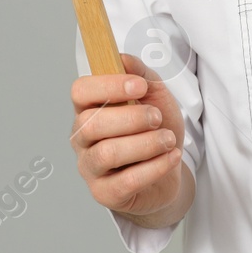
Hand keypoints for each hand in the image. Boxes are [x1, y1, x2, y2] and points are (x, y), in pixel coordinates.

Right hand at [70, 53, 187, 222]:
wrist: (168, 169)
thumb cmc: (155, 130)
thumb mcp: (155, 96)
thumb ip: (140, 74)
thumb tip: (122, 59)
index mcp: (89, 109)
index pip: (80, 91)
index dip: (108, 86)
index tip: (139, 86)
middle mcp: (82, 138)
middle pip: (92, 123)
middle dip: (132, 118)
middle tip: (157, 118)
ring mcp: (90, 167)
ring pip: (107, 153)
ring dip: (145, 144)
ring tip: (168, 140)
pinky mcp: (105, 193)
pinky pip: (126, 181)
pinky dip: (155, 167)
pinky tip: (171, 157)